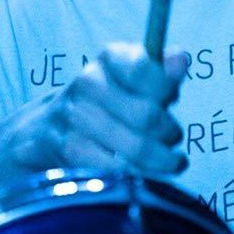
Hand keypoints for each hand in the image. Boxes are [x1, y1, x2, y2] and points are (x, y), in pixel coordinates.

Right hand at [5, 43, 188, 174]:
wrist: (52, 124)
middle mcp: (88, 82)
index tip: (172, 99)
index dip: (166, 88)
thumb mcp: (135, 77)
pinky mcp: (68, 150)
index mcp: (110, 58)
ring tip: (169, 160)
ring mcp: (75, 117)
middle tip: (173, 138)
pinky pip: (115, 170)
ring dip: (159, 159)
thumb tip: (181, 59)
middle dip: (169, 132)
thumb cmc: (111, 98)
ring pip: (135, 149)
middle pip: (146, 116)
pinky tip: (143, 172)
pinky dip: (137, 175)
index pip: (145, 70)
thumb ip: (161, 70)